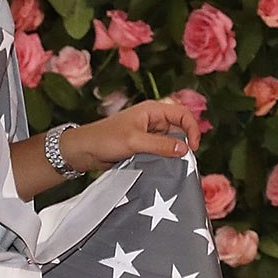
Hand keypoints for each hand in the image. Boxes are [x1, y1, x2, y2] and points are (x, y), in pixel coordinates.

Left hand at [63, 98, 200, 174]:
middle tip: (185, 159)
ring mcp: (148, 133)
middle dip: (185, 141)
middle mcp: (153, 120)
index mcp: (152, 110)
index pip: (183, 113)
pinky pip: (160, 150)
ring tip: (175, 165)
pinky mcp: (143, 146)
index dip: (192, 128)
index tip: (192, 148)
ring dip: (174, 152)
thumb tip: (185, 149)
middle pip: (179, 127)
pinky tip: (164, 167)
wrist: (84, 150)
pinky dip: (164, 158)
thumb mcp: (135, 142)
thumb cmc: (106, 139)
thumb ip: (160, 145)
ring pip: (170, 141)